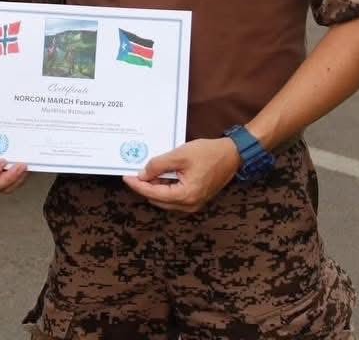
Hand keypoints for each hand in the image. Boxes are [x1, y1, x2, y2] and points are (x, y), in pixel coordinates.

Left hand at [123, 138, 240, 213]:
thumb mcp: (180, 155)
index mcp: (185, 196)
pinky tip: (161, 174)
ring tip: (147, 171)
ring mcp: (193, 204)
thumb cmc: (208, 153)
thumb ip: (159, 165)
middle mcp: (189, 205)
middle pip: (158, 199)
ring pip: (165, 199)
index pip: (153, 194)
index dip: (138, 185)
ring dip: (155, 187)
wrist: (232, 155)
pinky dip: (165, 187)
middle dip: (145, 187)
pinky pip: (174, 197)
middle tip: (134, 172)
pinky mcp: (196, 199)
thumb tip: (143, 174)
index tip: (125, 176)